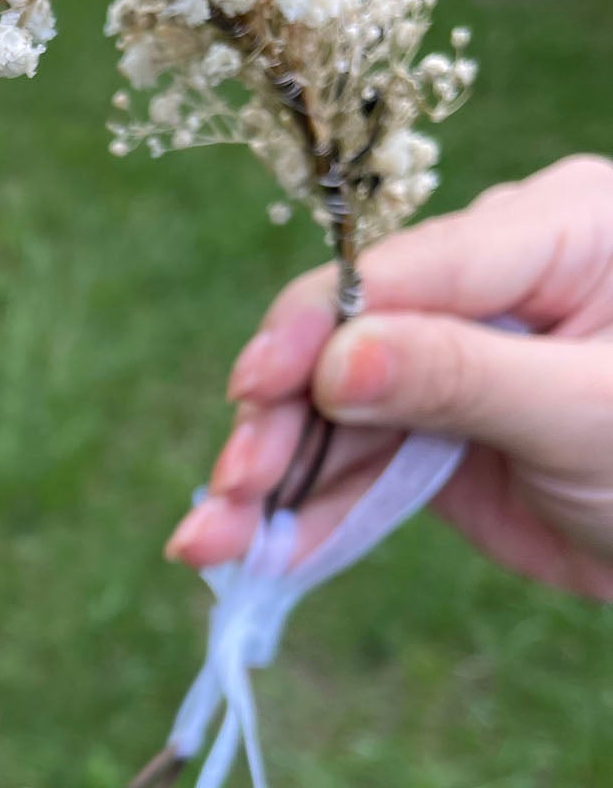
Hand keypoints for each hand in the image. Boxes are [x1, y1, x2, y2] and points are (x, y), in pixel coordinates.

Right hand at [164, 155, 612, 601]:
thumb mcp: (589, 411)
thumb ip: (463, 377)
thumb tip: (333, 361)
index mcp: (551, 229)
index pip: (402, 267)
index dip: (313, 327)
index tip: (252, 389)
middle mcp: (490, 282)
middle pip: (348, 340)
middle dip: (280, 423)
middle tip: (229, 494)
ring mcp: (458, 359)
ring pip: (339, 414)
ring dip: (274, 483)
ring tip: (212, 549)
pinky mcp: (443, 430)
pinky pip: (363, 467)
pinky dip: (314, 515)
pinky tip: (258, 557)